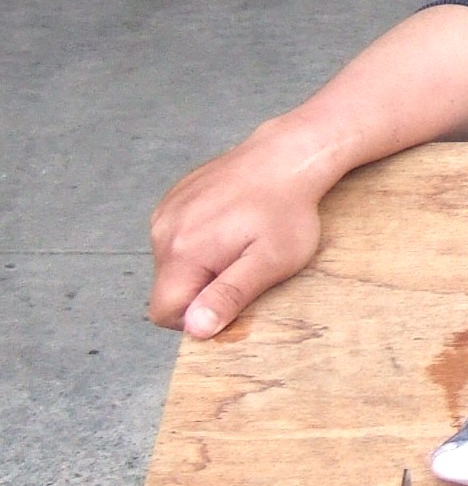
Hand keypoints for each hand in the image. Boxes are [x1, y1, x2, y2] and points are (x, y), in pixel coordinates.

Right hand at [148, 121, 333, 337]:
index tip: (231, 300)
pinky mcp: (173, 200)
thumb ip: (229, 296)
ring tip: (240, 243)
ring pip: (172, 263)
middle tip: (243, 267)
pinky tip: (231, 226)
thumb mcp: (269, 262)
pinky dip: (199, 242)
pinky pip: (176, 237)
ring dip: (202, 266)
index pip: (164, 312)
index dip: (197, 319)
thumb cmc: (286, 211)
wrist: (286, 157)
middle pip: (168, 288)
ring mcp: (165, 212)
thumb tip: (196, 328)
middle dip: (202, 290)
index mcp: (182, 252)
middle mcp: (163, 231)